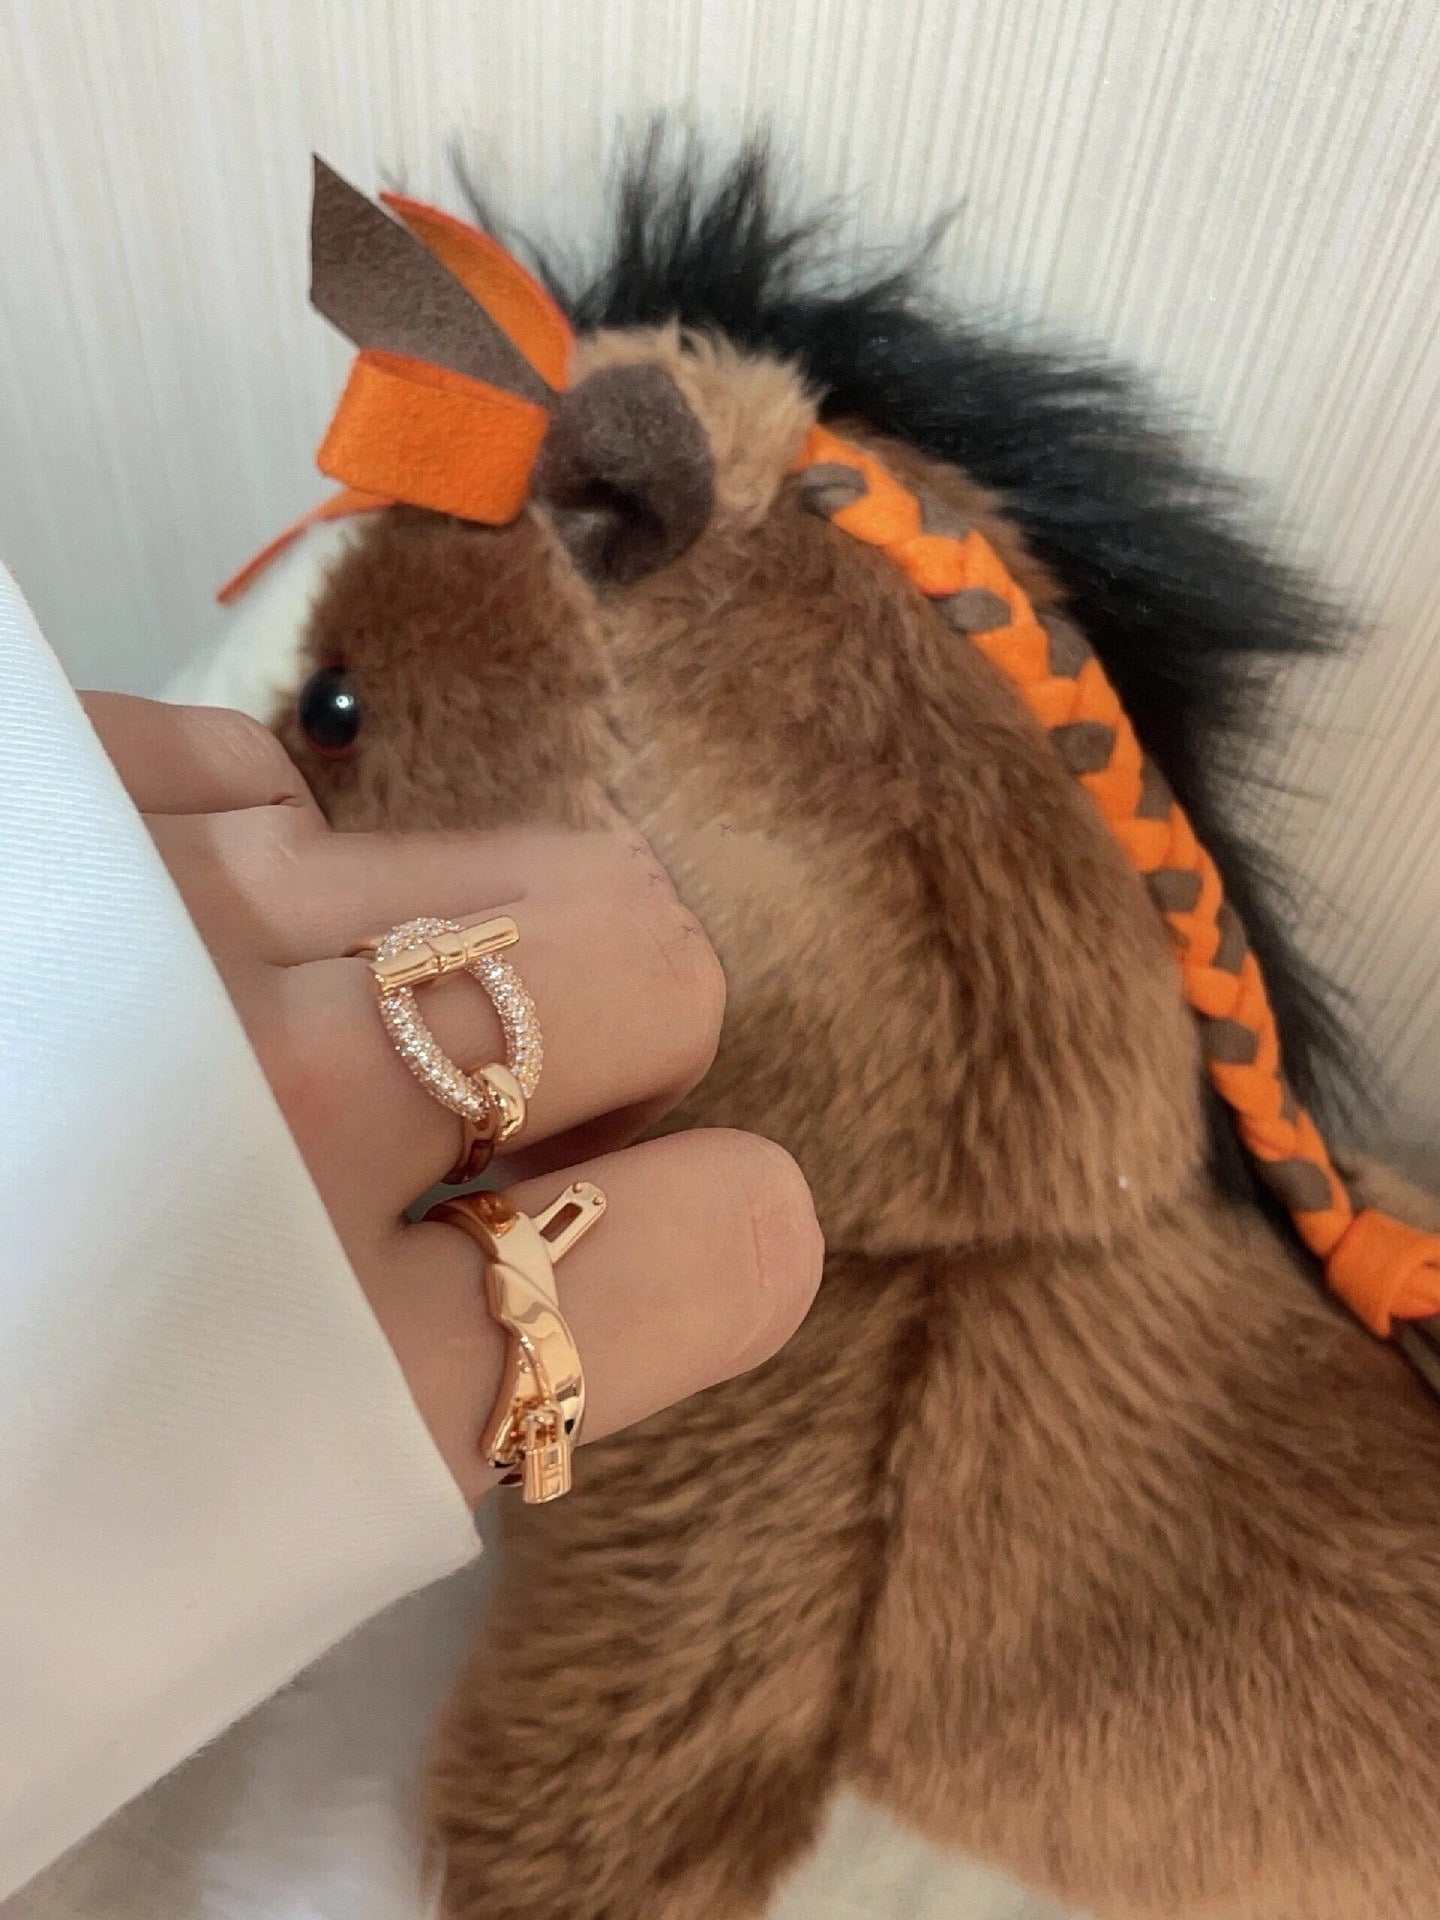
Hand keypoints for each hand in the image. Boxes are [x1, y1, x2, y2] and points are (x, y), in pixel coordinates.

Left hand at [82, 694, 822, 1503]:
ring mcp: (173, 904)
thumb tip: (585, 1251)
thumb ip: (448, 1399)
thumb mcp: (232, 1539)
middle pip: (651, 961)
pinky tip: (161, 963)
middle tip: (492, 1120)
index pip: (726, 1240)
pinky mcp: (71, 778)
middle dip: (620, 1039)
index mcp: (343, 1368)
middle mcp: (283, 1097)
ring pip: (492, 853)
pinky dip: (258, 877)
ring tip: (300, 1036)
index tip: (662, 1214)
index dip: (724, 1224)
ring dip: (455, 958)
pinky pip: (278, 783)